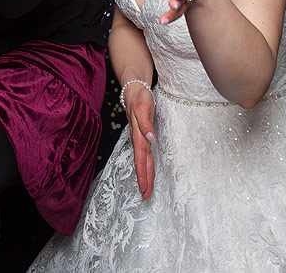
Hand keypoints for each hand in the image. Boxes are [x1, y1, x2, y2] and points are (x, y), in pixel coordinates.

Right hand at [123, 83, 156, 199]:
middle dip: (144, 180)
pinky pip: (144, 153)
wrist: (134, 88)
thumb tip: (151, 139)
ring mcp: (140, 137)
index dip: (142, 174)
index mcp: (138, 135)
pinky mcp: (142, 134)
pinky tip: (147, 168)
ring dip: (145, 174)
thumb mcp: (143, 108)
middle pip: (142, 163)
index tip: (144, 189)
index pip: (141, 159)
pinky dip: (146, 163)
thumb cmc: (139, 98)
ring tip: (146, 189)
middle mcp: (139, 139)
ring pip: (143, 159)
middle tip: (145, 196)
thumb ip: (146, 124)